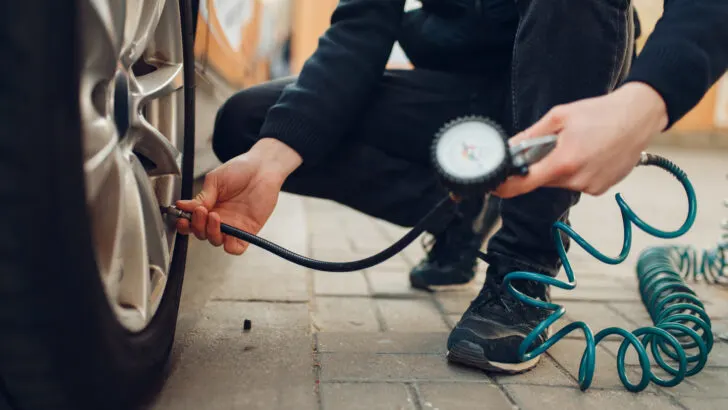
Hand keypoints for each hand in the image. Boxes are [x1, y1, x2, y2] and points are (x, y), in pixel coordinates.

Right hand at [176, 138, 301, 254]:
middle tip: (200, 212)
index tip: (182, 218)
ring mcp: (233, 225)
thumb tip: (184, 206)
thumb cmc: (241, 169)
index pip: (192, 222)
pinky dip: (230, 246)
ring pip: (216, 241)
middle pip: (201, 234)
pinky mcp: (247, 231)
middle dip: (197, 225)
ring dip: (211, 233)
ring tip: (214, 216)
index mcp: (209, 207)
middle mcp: (219, 218)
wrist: (263, 167)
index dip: (185, 224)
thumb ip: (201, 197)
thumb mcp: (215, 180)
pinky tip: (227, 235)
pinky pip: (237, 247)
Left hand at [494, 82, 668, 197]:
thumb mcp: (560, 116)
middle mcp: (577, 180)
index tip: (495, 184)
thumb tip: (511, 147)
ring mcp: (590, 187)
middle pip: (542, 180)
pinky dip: (576, 171)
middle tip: (552, 144)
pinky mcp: (601, 188)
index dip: (505, 186)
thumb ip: (532, 135)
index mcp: (563, 162)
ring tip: (577, 145)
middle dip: (540, 165)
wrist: (640, 117)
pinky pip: (577, 183)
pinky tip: (589, 153)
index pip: (523, 184)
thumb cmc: (602, 113)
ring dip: (559, 167)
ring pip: (560, 181)